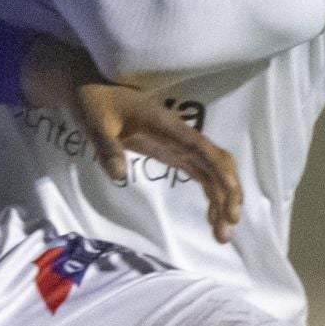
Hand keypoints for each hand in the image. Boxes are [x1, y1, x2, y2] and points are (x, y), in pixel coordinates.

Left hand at [71, 82, 241, 243]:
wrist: (95, 91)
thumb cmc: (98, 105)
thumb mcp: (96, 124)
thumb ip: (107, 147)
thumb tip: (119, 175)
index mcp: (169, 127)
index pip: (204, 150)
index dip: (221, 173)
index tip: (229, 200)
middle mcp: (182, 137)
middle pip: (218, 163)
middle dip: (229, 193)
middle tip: (227, 227)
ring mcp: (180, 146)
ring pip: (214, 172)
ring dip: (224, 199)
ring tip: (222, 234)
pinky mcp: (174, 154)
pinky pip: (202, 174)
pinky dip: (212, 195)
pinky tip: (212, 218)